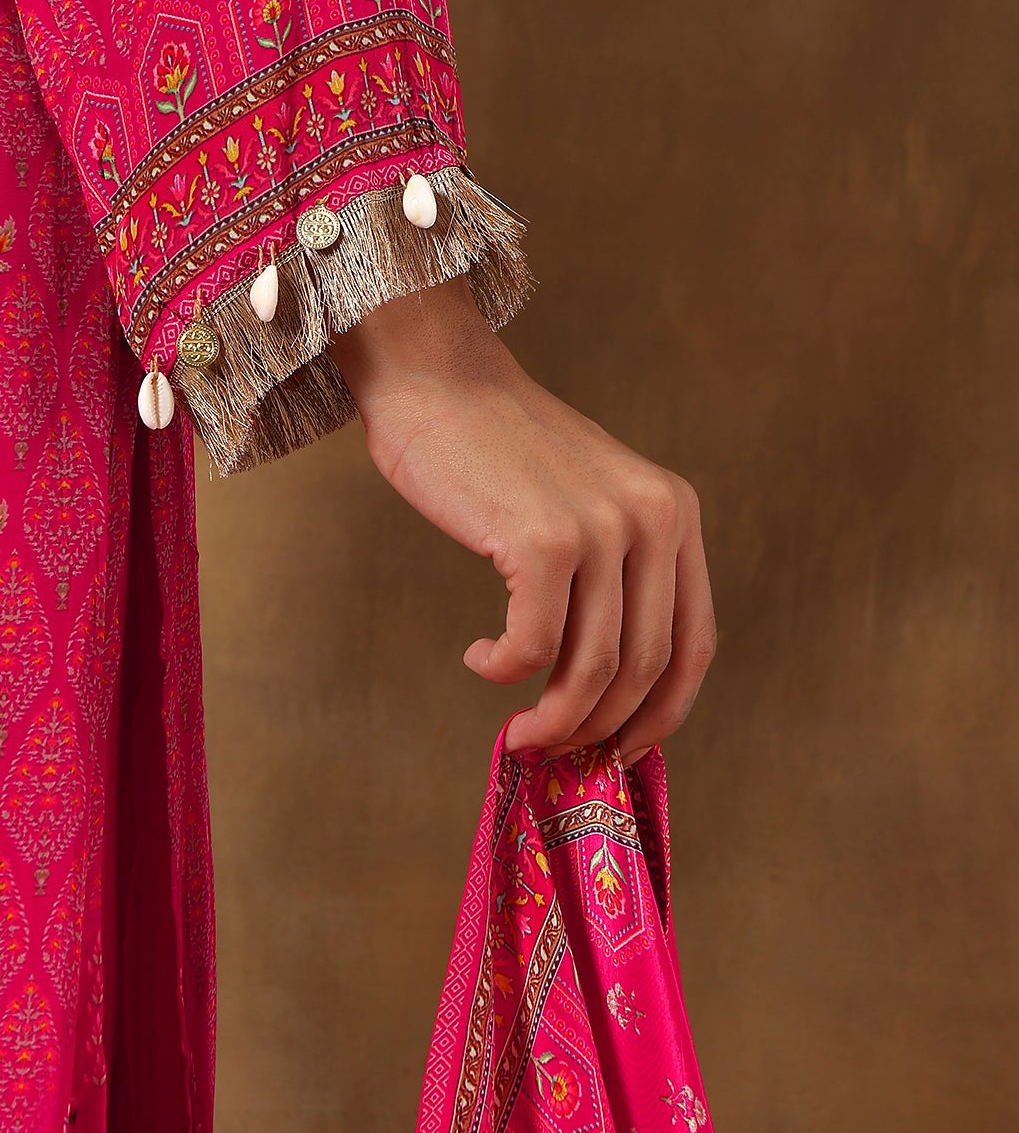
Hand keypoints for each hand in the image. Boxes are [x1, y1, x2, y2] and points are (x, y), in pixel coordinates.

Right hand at [329, 275, 716, 763]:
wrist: (438, 382)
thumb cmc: (498, 452)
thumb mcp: (588, 500)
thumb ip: (614, 574)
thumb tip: (607, 691)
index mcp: (676, 514)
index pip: (695, 645)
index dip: (662, 713)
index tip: (621, 749)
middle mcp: (654, 519)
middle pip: (645, 668)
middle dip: (598, 728)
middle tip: (553, 750)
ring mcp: (601, 528)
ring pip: (592, 668)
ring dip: (552, 718)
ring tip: (517, 729)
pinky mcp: (543, 540)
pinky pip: (534, 645)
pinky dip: (505, 669)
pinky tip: (481, 658)